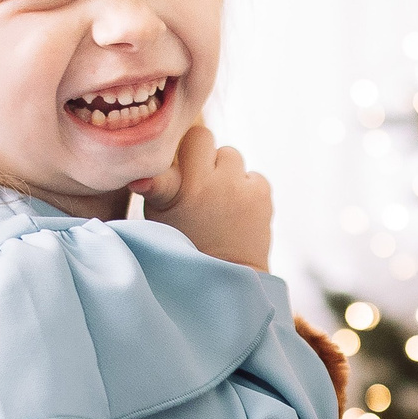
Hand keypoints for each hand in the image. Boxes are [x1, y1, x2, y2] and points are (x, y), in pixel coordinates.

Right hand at [140, 124, 271, 269]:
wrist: (226, 279)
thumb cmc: (184, 244)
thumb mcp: (158, 216)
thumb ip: (159, 181)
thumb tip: (155, 157)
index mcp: (176, 187)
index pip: (176, 141)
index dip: (177, 148)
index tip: (176, 162)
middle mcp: (209, 183)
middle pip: (205, 138)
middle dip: (202, 155)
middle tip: (198, 182)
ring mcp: (238, 186)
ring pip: (231, 155)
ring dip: (226, 171)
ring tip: (220, 200)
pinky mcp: (262, 193)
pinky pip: (253, 174)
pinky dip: (247, 187)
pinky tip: (238, 210)